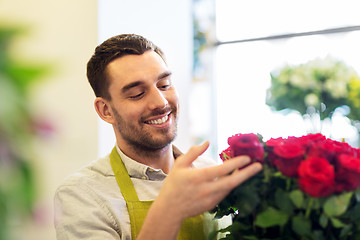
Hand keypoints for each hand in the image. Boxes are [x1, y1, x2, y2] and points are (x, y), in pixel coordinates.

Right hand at [137, 141, 261, 239]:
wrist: (170, 209)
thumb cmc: (174, 184)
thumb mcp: (180, 165)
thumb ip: (194, 152)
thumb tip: (207, 142)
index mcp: (198, 177)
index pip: (221, 169)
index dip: (235, 164)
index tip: (247, 158)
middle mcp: (206, 189)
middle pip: (232, 182)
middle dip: (247, 174)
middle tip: (259, 166)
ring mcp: (210, 199)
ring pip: (230, 188)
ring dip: (240, 178)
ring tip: (248, 169)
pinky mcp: (212, 205)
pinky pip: (225, 193)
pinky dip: (231, 184)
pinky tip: (234, 177)